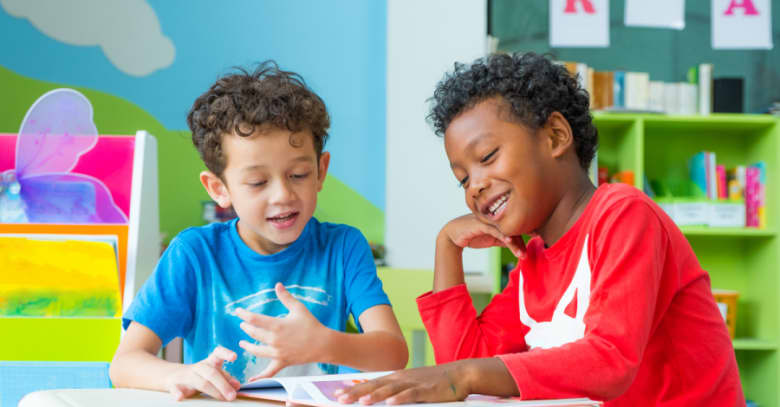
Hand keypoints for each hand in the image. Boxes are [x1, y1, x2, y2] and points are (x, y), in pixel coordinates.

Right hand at [165, 346, 239, 400]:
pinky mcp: (174, 386)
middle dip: (224, 384)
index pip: (218, 353)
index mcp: (209, 362)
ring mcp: (186, 376)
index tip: (234, 357)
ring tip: (224, 398)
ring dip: (213, 391)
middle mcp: (198, 367)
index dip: (226, 353)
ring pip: (200, 382)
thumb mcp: (213, 374)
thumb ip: (225, 378)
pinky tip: (180, 397)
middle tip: (233, 395)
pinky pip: (175, 389)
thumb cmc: (199, 376)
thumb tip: (237, 386)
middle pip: (212, 373)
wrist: (172, 376)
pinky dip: (177, 393)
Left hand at [237, 282, 326, 378]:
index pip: (254, 319)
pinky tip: (250, 380)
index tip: (238, 311)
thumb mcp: (298, 308)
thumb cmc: (311, 324)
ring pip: (256, 350)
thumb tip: (277, 284)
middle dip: (246, 328)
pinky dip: (259, 377)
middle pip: (253, 333)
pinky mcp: (282, 362)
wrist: (323, 344)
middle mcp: (274, 340)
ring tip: (242, 343)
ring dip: (247, 346)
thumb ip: (286, 297)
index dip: (243, 314)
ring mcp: (277, 353)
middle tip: (243, 324)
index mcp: (277, 325)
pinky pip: (268, 372)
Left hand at [334, 364, 467, 404]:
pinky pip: (411, 395)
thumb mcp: (411, 385)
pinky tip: (391, 404)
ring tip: (361, 402)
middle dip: (356, 393)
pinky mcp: (426, 390)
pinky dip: (400, 399)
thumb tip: (379, 399)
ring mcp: (413, 383)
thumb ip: (395, 390)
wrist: (459, 373)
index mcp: (396, 378)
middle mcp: (401, 379)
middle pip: (375, 386)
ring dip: (375, 396)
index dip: (353, 388)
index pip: (370, 383)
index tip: (337, 394)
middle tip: (339, 399)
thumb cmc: (434, 382)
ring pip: (390, 390)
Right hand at [441, 214, 525, 257]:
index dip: (527, 232)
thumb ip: (503, 239)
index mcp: (498, 219)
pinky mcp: (480, 223)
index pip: (515, 226)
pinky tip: (509, 242)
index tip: (539, 237)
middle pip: (513, 228)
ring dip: (515, 244)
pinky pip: (494, 230)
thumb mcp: (491, 239)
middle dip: (523, 240)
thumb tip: (516, 244)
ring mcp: (487, 220)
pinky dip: (503, 236)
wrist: (452, 235)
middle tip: (531, 251)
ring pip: (505, 230)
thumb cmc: (472, 235)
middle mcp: (494, 217)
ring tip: (522, 255)